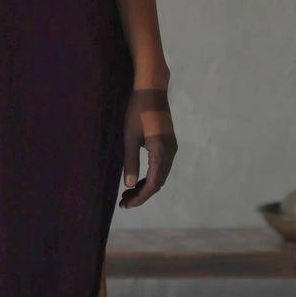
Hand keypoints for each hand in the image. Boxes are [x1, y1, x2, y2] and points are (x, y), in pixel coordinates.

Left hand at [119, 86, 176, 208]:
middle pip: (158, 183)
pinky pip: (161, 167)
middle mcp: (170, 153)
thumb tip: (129, 185)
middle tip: (124, 202)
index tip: (126, 205)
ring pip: (160, 176)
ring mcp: (171, 148)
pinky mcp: (168, 143)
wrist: (152, 90)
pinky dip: (150, 176)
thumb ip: (130, 162)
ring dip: (146, 186)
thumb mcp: (130, 138)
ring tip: (128, 193)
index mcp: (161, 153)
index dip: (140, 198)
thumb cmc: (137, 112)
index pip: (152, 185)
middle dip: (142, 194)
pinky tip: (138, 178)